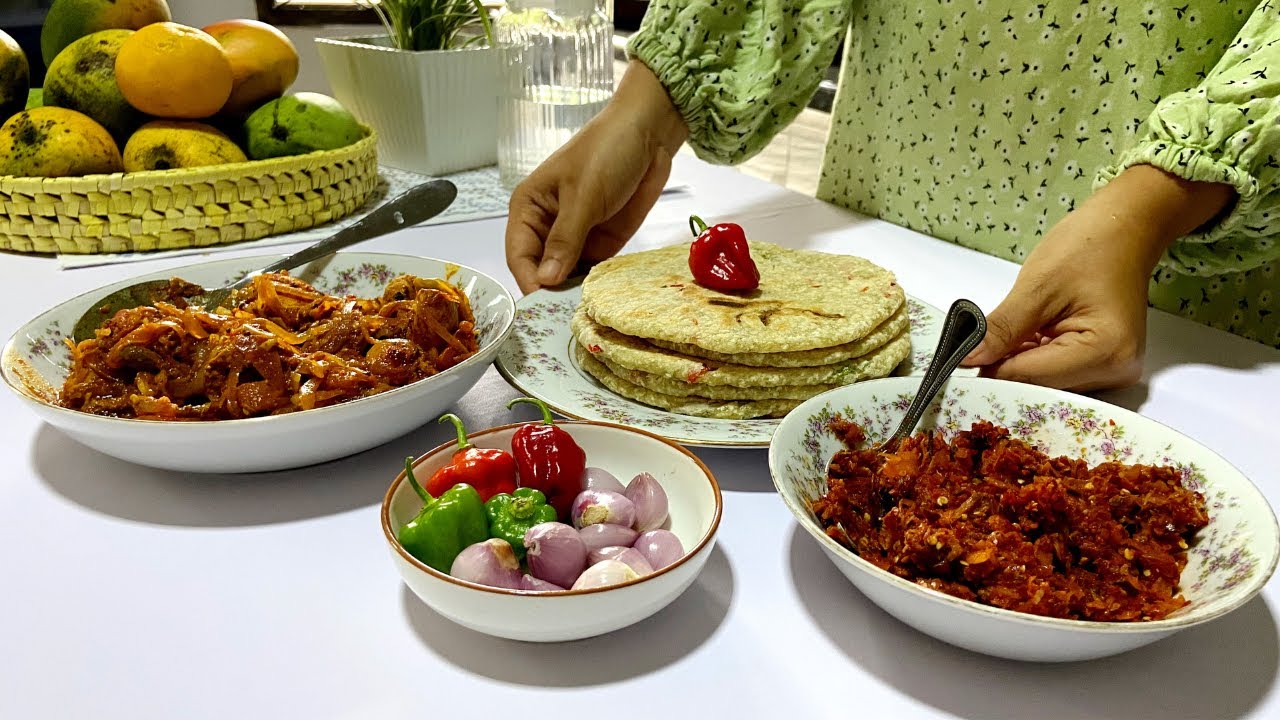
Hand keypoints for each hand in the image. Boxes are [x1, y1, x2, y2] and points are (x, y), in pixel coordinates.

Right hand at [505, 62, 688, 293]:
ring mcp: (574, 239)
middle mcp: (546, 228)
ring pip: (565, 277)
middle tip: (565, 319)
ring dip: (573, 294)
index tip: (543, 307)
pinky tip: (601, 301)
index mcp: (528, 209)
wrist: (649, 134)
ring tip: (584, 315)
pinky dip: (593, 287)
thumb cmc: (606, 150)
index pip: (519, 256)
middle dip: (551, 294)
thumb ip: (565, 238)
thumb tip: (545, 280)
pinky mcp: (601, 244)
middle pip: (540, 272)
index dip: (530, 282)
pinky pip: (591, 273)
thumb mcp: (583, 193)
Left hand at [962, 165, 1233, 390]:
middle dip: (1002, 366)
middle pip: (1038, 385)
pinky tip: (1024, 335)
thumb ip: (1002, 329)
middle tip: (969, 345)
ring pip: (1043, 381)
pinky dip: (1031, 356)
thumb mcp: (1037, 287)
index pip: (1030, 377)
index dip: (989, 369)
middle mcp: (1115, 371)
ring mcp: (1111, 369)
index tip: (955, 358)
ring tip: (1004, 331)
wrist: (1125, 228)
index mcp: (1105, 353)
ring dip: (1016, 361)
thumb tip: (966, 359)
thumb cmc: (1089, 246)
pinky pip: (1055, 370)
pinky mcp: (1102, 362)